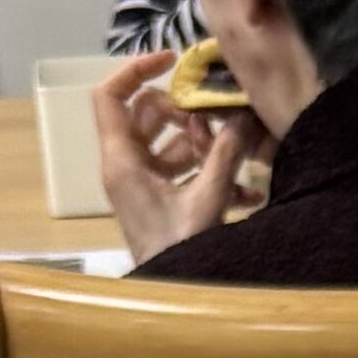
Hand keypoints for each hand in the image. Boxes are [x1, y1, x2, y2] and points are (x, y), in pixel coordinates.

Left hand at [88, 49, 255, 252]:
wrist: (173, 296)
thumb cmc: (179, 252)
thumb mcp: (208, 199)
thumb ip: (227, 153)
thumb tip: (243, 115)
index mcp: (122, 160)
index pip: (111, 95)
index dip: (137, 69)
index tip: (173, 61)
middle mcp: (126, 166)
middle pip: (147, 113)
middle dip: (185, 113)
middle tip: (216, 124)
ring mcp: (141, 182)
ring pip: (168, 140)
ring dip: (204, 143)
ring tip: (237, 157)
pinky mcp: (158, 197)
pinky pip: (180, 169)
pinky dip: (207, 170)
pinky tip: (246, 191)